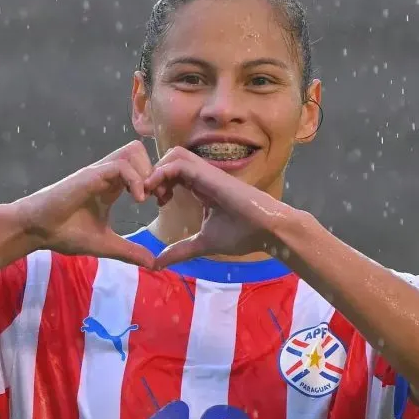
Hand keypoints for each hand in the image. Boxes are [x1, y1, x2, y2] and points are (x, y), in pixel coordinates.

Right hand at [15, 140, 156, 267]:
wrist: (37, 230)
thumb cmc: (65, 233)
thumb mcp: (105, 244)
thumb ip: (129, 251)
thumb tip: (153, 264)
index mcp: (112, 186)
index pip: (143, 167)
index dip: (157, 181)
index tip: (162, 203)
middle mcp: (107, 175)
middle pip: (140, 152)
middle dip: (156, 171)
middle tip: (159, 197)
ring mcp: (99, 172)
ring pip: (133, 151)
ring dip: (146, 172)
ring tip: (147, 198)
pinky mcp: (90, 175)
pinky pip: (120, 166)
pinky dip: (135, 180)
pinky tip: (138, 200)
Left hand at [143, 147, 301, 268]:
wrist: (268, 231)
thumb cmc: (243, 234)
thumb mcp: (204, 243)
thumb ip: (181, 250)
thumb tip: (158, 264)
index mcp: (201, 187)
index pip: (173, 172)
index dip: (159, 182)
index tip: (155, 203)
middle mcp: (203, 176)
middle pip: (171, 158)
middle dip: (154, 173)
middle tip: (151, 197)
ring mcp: (207, 173)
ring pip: (174, 155)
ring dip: (158, 171)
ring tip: (154, 194)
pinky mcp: (210, 175)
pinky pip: (179, 163)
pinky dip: (163, 173)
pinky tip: (158, 192)